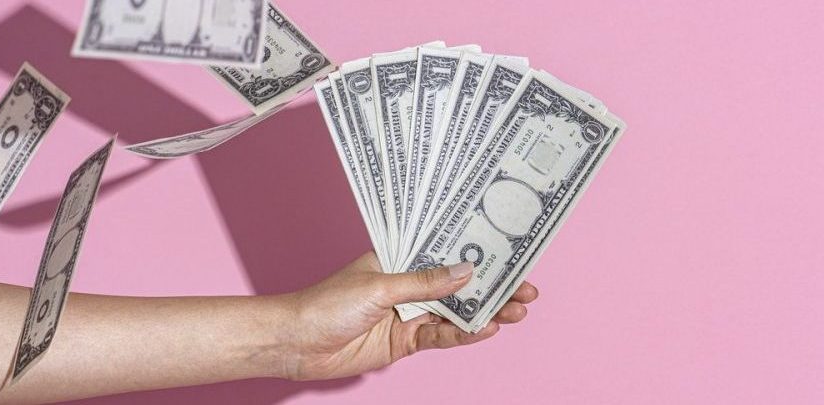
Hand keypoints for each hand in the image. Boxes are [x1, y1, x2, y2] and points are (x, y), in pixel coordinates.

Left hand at [267, 251, 538, 380]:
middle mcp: (408, 284)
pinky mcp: (405, 341)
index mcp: (400, 258)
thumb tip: (466, 272)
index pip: (447, 253)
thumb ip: (425, 282)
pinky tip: (486, 329)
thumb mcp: (379, 286)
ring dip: (485, 312)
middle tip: (526, 289)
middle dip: (492, 287)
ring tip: (516, 311)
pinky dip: (464, 334)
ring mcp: (408, 313)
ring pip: (456, 312)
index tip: (510, 254)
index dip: (478, 254)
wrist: (297, 343)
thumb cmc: (327, 303)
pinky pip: (441, 336)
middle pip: (459, 285)